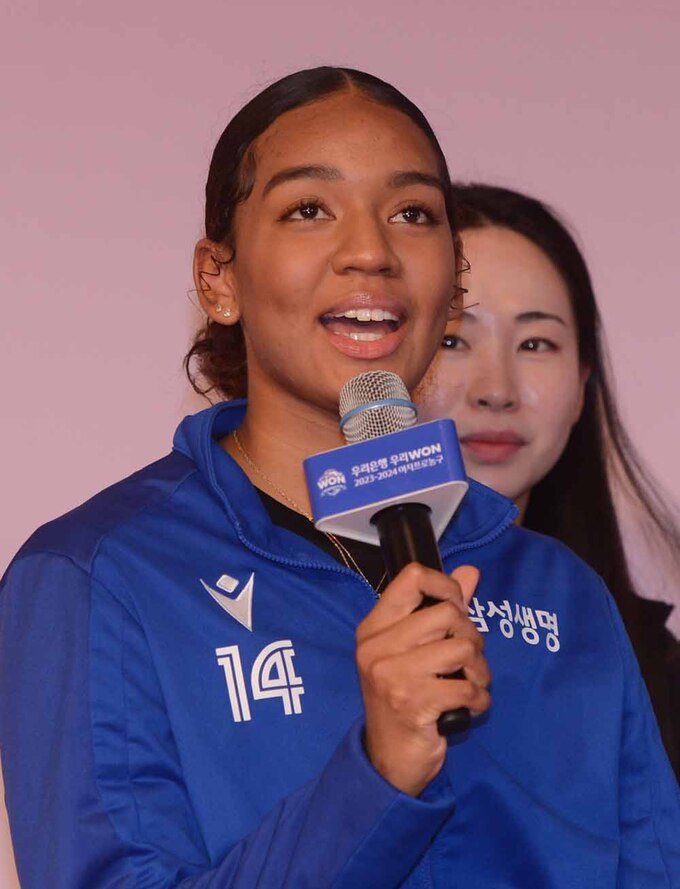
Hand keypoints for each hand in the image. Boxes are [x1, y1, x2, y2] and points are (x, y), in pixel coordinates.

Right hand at [356, 564, 489, 796]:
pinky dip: (479, 699)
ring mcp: (392, 675)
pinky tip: (469, 706)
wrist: (387, 759)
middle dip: (471, 636)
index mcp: (374, 627)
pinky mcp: (413, 703)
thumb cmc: (403, 698)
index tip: (458, 607)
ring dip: (479, 671)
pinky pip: (467, 687)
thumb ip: (441, 608)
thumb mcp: (413, 650)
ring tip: (471, 683)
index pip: (411, 578)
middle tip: (467, 660)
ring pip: (463, 648)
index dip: (446, 586)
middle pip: (447, 613)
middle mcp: (377, 647)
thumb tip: (470, 572)